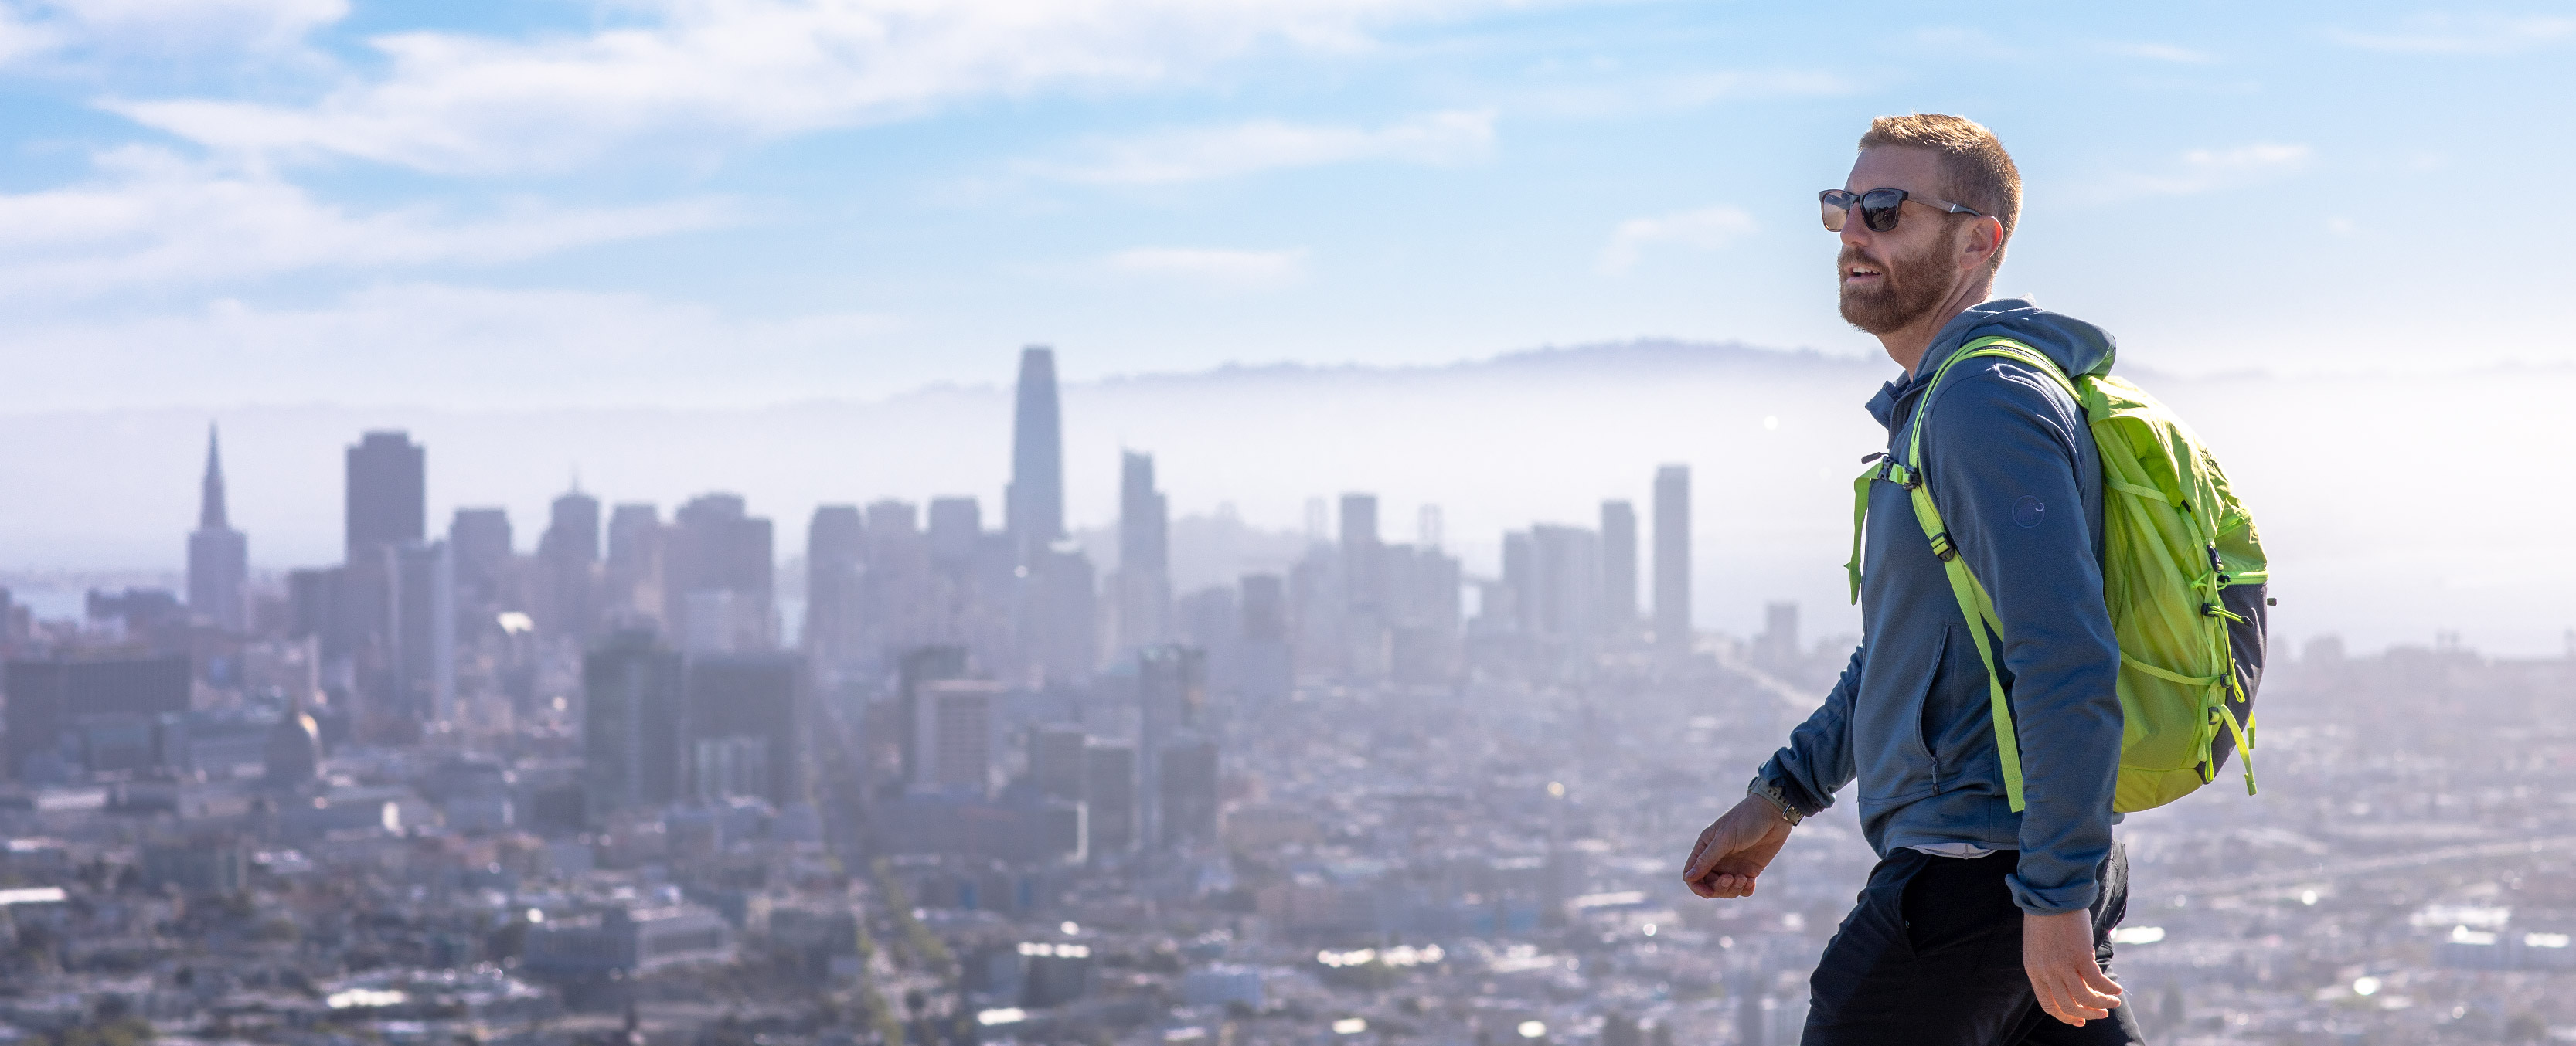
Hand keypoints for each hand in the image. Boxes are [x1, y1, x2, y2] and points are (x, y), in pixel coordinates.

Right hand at [1681, 795, 1793, 898]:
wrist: (1774, 813)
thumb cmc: (1746, 819)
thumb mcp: (1725, 839)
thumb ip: (1707, 859)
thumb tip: (1689, 877)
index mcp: (1705, 848)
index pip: (1692, 874)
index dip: (1698, 887)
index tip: (1710, 893)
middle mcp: (1717, 859)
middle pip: (1709, 885)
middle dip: (1720, 888)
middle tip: (1732, 878)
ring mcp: (1734, 865)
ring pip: (1726, 890)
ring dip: (1734, 889)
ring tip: (1745, 878)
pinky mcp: (1750, 869)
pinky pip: (1743, 889)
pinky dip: (1746, 889)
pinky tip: (1752, 880)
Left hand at [2024, 909, 2121, 1024]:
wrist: (2050, 894)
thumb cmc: (2046, 916)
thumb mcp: (2040, 946)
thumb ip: (2050, 966)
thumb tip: (2072, 980)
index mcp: (2033, 970)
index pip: (2049, 1005)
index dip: (2066, 1017)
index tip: (2080, 1021)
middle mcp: (2046, 972)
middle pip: (2069, 1005)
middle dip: (2088, 1014)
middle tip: (2101, 1014)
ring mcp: (2062, 965)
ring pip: (2085, 997)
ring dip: (2102, 1003)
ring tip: (2114, 1001)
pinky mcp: (2079, 956)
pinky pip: (2097, 981)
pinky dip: (2109, 988)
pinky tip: (2116, 988)